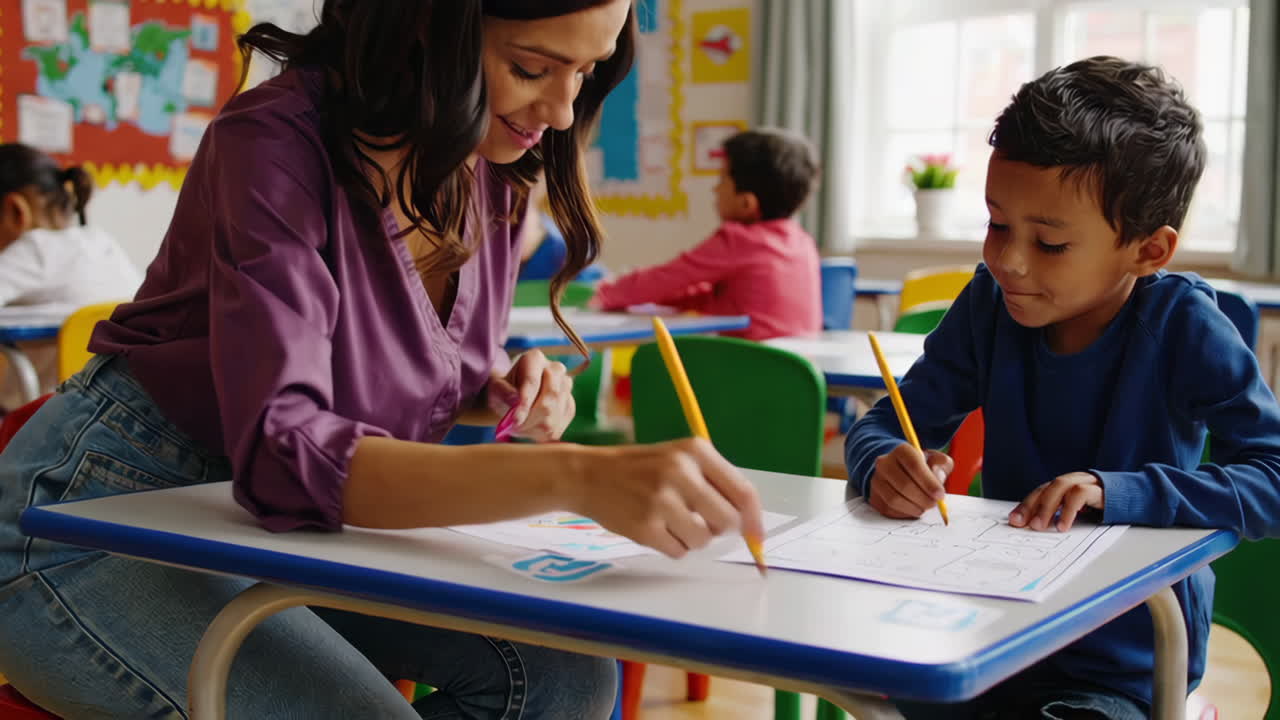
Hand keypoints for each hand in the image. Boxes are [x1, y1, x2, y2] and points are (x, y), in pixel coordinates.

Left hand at [486, 350, 573, 441]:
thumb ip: (504, 394)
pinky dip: (543, 431)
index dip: (525, 402)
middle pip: (550, 395)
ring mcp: (566, 387)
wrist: (515, 399)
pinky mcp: (569, 406)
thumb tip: (517, 403)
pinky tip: (532, 428)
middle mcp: (555, 369)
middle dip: (531, 415)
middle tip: (515, 427)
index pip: (532, 381)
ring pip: (555, 412)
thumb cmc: (504, 391)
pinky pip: (560, 424)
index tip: (515, 419)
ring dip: (535, 425)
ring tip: (520, 427)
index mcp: (535, 359)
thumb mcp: (496, 389)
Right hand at [575, 438, 764, 558]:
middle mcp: (681, 472)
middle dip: (718, 529)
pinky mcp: (644, 527)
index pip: (743, 491)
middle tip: (699, 520)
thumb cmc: (641, 469)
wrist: (589, 474)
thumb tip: (750, 525)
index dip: (755, 519)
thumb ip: (715, 483)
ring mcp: (661, 501)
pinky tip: (654, 527)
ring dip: (692, 538)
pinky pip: (679, 552)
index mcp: (695, 451)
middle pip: (727, 522)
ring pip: (703, 541)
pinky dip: (671, 546)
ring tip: (671, 521)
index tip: (758, 536)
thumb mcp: (679, 459)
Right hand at [868, 443, 952, 518]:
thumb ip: (941, 464)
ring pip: (894, 499)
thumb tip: (937, 476)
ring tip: (924, 506)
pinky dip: (905, 513)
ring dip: (914, 507)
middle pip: (904, 485)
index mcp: (902, 450)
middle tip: (933, 504)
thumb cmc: (921, 467)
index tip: (940, 495)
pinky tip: (913, 508)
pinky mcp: (874, 496)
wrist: (899, 471)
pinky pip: (889, 509)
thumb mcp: (935, 460)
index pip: (914, 465)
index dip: (929, 482)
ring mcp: (876, 480)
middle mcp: (884, 463)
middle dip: (923, 498)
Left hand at [1008, 472, 1103, 531]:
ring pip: (1061, 486)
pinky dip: (1068, 510)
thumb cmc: (1105, 508)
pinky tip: (1063, 526)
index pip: (1040, 492)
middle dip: (1031, 505)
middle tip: (1023, 524)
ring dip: (1047, 507)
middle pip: (1047, 487)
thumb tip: (1037, 528)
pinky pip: (1080, 494)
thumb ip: (1062, 515)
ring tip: (1039, 526)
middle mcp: (1074, 480)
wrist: (1140, 498)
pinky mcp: (1101, 489)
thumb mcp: (1080, 512)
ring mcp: (1088, 481)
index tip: (1013, 520)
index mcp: (1066, 485)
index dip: (1025, 505)